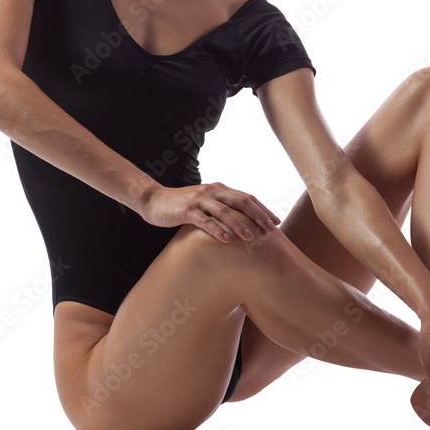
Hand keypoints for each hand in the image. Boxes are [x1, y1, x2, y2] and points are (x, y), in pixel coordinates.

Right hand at [138, 181, 280, 242]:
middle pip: (241, 200)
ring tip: (251, 238)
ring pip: (224, 211)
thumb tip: (242, 224)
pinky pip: (204, 220)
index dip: (262, 209)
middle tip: (271, 229)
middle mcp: (212, 191)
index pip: (247, 197)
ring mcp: (199, 200)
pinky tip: (225, 240)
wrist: (154, 200)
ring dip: (239, 224)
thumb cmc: (183, 205)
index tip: (276, 221)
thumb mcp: (205, 204)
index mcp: (220, 189)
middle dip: (258, 215)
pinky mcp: (186, 210)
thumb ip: (221, 209)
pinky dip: (216, 229)